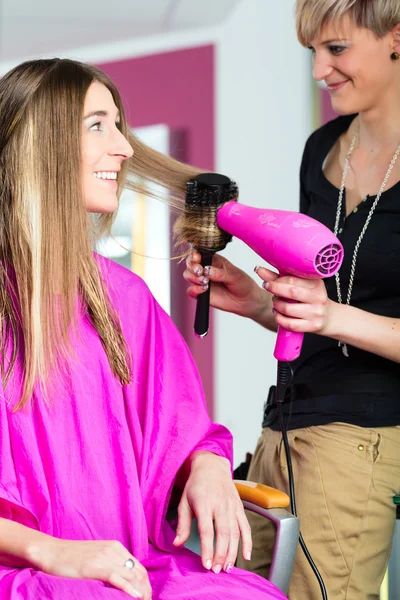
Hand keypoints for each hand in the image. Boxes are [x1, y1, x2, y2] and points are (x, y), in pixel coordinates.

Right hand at [29, 538, 151, 598]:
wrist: (51, 551)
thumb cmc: (71, 557)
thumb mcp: (96, 557)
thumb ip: (110, 564)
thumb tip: (123, 580)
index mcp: (115, 547)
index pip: (139, 567)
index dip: (145, 585)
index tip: (145, 598)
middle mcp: (113, 550)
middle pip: (139, 573)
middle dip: (145, 590)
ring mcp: (104, 557)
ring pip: (131, 576)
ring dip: (140, 592)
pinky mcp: (94, 566)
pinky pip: (117, 578)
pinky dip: (128, 589)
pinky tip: (135, 597)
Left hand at [173, 452, 251, 573]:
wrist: (212, 466)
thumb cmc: (196, 485)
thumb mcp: (184, 501)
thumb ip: (182, 523)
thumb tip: (177, 544)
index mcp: (204, 503)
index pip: (207, 530)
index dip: (207, 549)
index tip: (206, 565)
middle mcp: (220, 504)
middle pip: (223, 533)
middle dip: (220, 554)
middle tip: (216, 571)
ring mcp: (232, 506)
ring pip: (235, 532)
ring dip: (232, 552)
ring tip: (227, 568)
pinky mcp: (239, 507)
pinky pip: (246, 526)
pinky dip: (248, 542)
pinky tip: (246, 556)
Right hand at [183, 250, 275, 328]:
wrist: (247, 301)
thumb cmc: (243, 284)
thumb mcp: (235, 275)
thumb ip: (220, 273)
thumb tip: (207, 270)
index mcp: (214, 260)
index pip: (199, 253)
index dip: (195, 254)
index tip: (197, 258)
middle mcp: (206, 269)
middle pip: (190, 263)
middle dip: (192, 266)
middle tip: (200, 271)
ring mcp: (202, 281)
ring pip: (188, 275)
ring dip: (193, 277)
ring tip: (205, 282)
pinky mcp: (201, 293)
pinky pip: (190, 290)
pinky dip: (194, 290)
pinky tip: (204, 290)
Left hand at [256, 267, 335, 334]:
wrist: (329, 317)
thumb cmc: (311, 298)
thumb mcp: (301, 286)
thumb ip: (279, 277)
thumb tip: (259, 269)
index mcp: (316, 283)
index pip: (292, 279)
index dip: (276, 281)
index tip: (267, 282)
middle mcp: (318, 297)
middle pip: (291, 292)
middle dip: (275, 290)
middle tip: (268, 289)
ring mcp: (316, 312)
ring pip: (288, 309)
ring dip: (276, 305)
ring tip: (275, 303)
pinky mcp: (313, 326)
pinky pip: (290, 324)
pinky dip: (279, 319)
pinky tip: (278, 314)